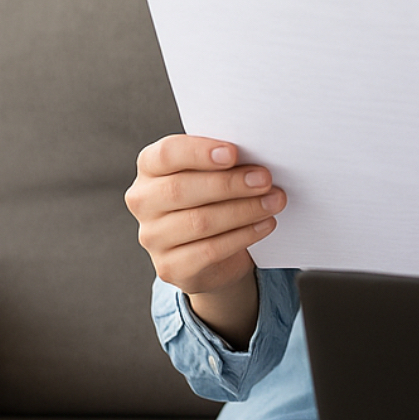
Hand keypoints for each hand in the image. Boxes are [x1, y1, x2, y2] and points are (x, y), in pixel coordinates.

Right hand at [125, 135, 283, 341]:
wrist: (213, 252)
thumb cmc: (215, 198)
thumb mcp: (216, 174)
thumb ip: (226, 163)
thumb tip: (257, 159)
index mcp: (151, 168)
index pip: (166, 154)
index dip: (198, 152)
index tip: (233, 153)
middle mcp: (143, 201)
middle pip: (181, 189)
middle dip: (229, 184)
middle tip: (265, 179)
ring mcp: (152, 237)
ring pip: (199, 221)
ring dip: (244, 210)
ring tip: (275, 201)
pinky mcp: (169, 266)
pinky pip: (209, 251)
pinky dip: (243, 236)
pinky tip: (266, 224)